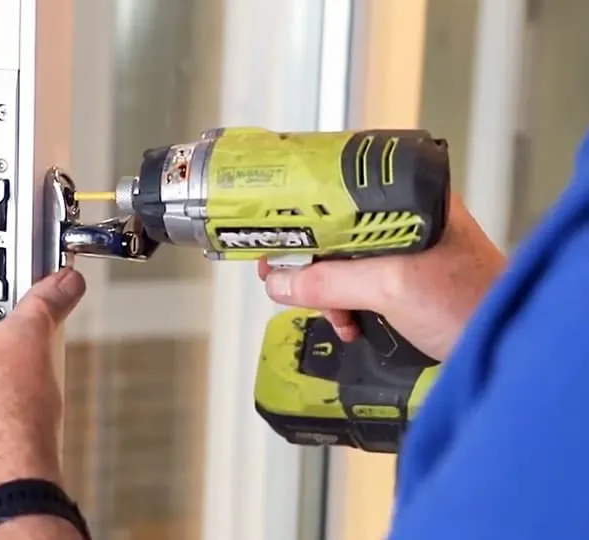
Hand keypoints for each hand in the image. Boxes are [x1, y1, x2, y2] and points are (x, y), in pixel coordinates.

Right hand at [258, 194, 505, 360]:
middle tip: (289, 281)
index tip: (273, 229)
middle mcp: (409, 221)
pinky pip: (361, 287)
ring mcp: (410, 253)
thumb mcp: (390, 287)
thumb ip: (329, 282)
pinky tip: (352, 325)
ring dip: (330, 292)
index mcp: (412, 201)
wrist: (508, 349)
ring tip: (337, 317)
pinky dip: (348, 306)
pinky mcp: (408, 284)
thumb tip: (281, 282)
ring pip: (346, 263)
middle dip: (314, 265)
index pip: (340, 192)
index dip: (303, 212)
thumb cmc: (475, 305)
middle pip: (337, 231)